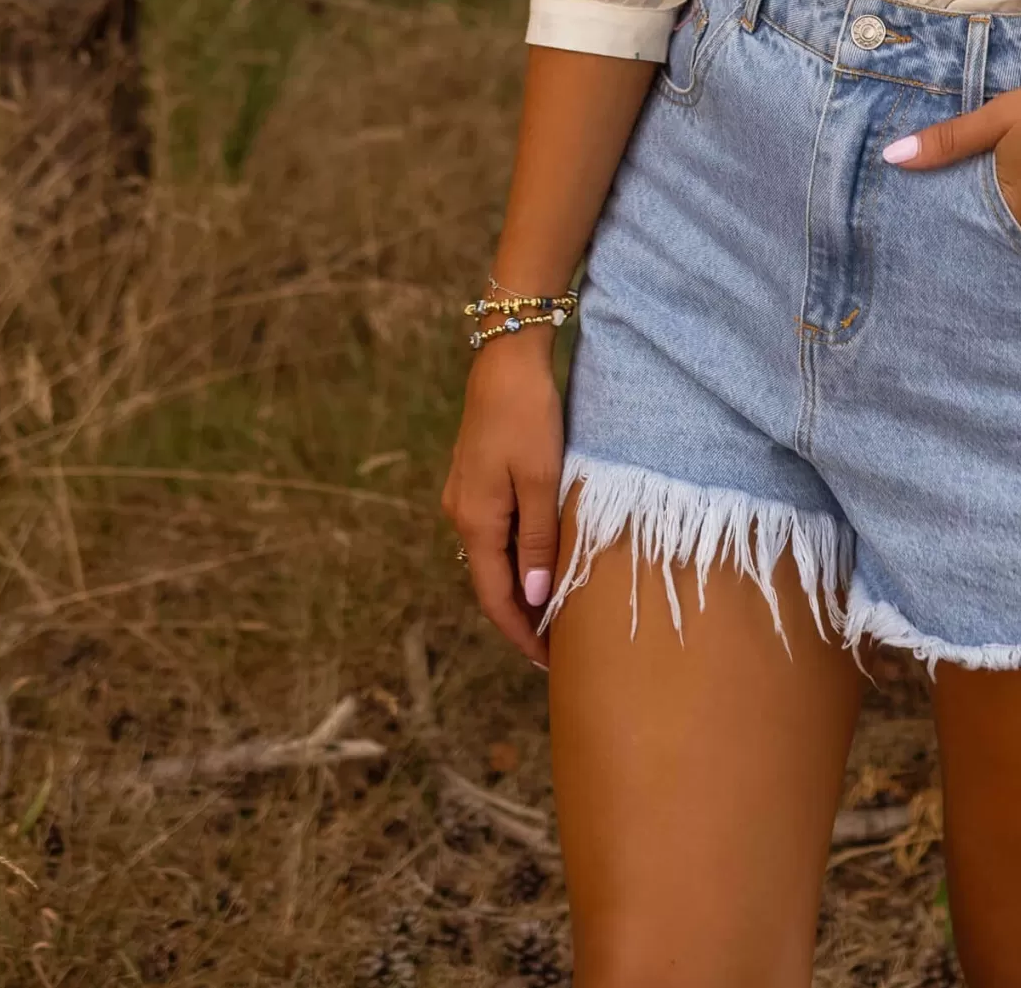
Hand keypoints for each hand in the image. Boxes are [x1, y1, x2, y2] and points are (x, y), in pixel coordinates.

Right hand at [441, 334, 565, 666]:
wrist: (507, 356)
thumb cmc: (528, 414)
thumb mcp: (541, 480)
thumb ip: (538, 540)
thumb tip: (532, 597)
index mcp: (476, 521)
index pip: (496, 597)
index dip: (521, 633)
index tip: (548, 663)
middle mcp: (461, 514)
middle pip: (491, 581)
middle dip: (521, 616)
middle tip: (559, 644)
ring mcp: (465, 495)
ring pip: (493, 556)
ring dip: (520, 585)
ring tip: (555, 608)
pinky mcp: (475, 477)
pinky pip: (495, 531)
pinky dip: (517, 554)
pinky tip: (541, 556)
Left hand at [882, 65, 1020, 263]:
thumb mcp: (1004, 115)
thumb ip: (950, 140)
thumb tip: (892, 158)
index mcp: (1003, 204)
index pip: (969, 234)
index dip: (958, 238)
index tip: (940, 251)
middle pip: (1001, 255)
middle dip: (988, 256)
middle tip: (968, 271)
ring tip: (1016, 261)